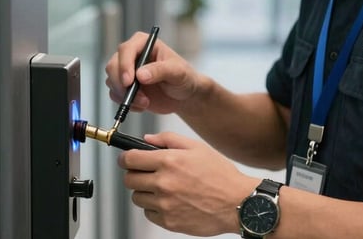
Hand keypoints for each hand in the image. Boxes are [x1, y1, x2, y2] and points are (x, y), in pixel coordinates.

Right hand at [105, 31, 200, 114]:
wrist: (184, 95)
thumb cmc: (184, 77)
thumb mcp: (177, 72)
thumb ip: (160, 71)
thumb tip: (140, 75)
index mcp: (144, 43)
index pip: (126, 50)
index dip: (124, 65)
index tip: (129, 81)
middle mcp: (132, 55)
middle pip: (113, 66)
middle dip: (121, 84)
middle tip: (137, 97)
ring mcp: (126, 71)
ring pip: (112, 82)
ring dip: (125, 96)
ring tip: (146, 102)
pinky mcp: (125, 87)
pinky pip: (115, 95)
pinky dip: (126, 103)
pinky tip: (143, 105)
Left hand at [118, 132, 258, 235]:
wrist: (237, 203)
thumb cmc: (221, 176)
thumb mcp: (197, 148)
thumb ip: (169, 139)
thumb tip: (147, 140)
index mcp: (169, 162)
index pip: (130, 159)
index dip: (125, 158)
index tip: (127, 159)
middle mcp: (163, 183)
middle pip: (129, 180)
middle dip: (135, 174)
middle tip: (147, 174)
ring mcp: (165, 204)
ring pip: (137, 198)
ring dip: (145, 192)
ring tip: (163, 188)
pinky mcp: (169, 221)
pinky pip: (149, 214)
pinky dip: (155, 208)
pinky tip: (170, 201)